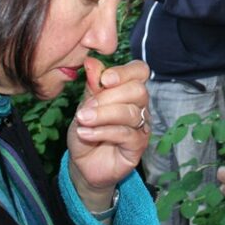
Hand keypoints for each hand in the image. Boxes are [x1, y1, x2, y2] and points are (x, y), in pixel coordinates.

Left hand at [66, 57, 150, 210]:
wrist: (82, 162)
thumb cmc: (86, 129)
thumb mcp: (85, 105)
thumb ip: (92, 85)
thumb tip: (91, 61)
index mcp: (128, 89)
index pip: (140, 71)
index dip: (124, 72)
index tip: (104, 80)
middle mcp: (140, 105)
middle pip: (138, 90)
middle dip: (109, 97)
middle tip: (86, 108)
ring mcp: (141, 126)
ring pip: (131, 113)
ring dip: (102, 115)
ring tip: (82, 120)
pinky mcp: (138, 146)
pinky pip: (126, 134)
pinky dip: (103, 132)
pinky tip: (86, 133)